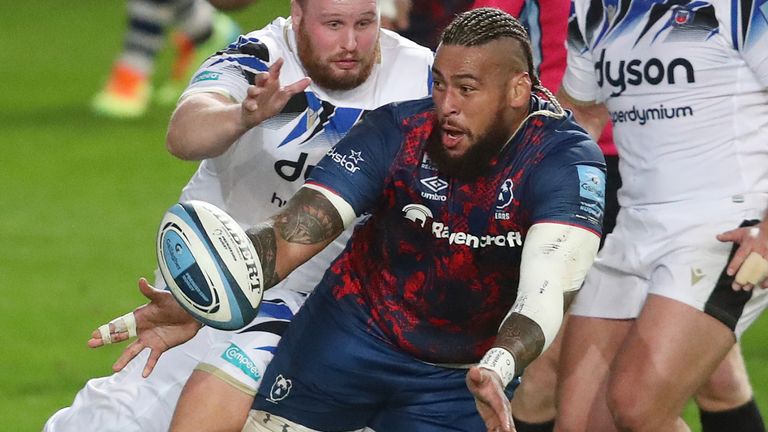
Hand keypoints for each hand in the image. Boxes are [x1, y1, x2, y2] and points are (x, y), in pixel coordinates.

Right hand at [88, 278, 202, 376]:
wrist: (193, 312)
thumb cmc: (177, 302)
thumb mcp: (163, 297)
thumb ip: (150, 292)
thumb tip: (141, 280)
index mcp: (139, 317)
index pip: (119, 323)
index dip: (107, 329)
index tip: (94, 334)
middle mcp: (142, 329)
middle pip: (120, 336)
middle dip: (106, 340)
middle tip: (91, 344)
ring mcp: (150, 339)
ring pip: (133, 351)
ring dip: (124, 359)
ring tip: (114, 369)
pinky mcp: (161, 346)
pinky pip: (153, 358)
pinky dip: (149, 366)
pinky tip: (144, 374)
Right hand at [241, 57, 310, 129]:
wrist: (254, 116)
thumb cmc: (269, 103)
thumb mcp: (284, 95)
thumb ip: (296, 88)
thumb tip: (308, 80)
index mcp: (270, 83)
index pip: (273, 72)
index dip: (277, 66)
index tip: (281, 60)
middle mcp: (261, 87)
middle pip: (260, 78)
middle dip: (262, 76)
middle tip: (266, 75)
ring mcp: (253, 96)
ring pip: (252, 90)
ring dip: (254, 90)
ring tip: (257, 91)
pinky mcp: (248, 105)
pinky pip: (247, 104)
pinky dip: (250, 105)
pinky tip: (253, 106)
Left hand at [466, 367, 514, 431]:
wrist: (487, 381)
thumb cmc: (482, 378)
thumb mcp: (477, 375)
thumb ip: (476, 375)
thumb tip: (474, 370)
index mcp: (498, 398)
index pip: (502, 410)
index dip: (505, 419)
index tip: (508, 429)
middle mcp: (502, 408)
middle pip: (507, 421)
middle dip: (509, 430)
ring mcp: (498, 415)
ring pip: (502, 427)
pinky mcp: (493, 420)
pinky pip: (495, 429)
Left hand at [717, 221, 767, 289]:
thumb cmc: (754, 233)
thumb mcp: (741, 232)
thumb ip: (729, 235)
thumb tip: (718, 237)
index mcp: (749, 244)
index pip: (741, 255)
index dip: (735, 264)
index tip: (729, 273)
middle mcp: (759, 250)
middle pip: (750, 266)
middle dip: (743, 277)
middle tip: (736, 286)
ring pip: (761, 270)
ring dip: (754, 280)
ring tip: (746, 288)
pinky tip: (763, 286)